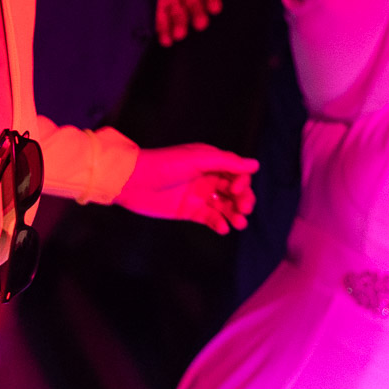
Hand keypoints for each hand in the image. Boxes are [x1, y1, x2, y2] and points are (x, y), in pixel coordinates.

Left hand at [114, 144, 257, 232]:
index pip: (237, 173)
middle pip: (235, 191)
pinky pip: (210, 219)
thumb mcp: (197, 160)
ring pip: (225, 207)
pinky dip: (219, 224)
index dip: (242, 182)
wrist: (133, 181)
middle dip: (243, 200)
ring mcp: (199, 195)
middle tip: (244, 210)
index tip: (236, 190)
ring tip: (239, 223)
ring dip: (235, 215)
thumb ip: (226, 163)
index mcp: (210, 162)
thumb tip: (255, 164)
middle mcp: (207, 178)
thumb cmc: (164, 164)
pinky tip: (222, 228)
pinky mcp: (190, 211)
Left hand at [156, 0, 219, 44]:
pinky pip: (161, 22)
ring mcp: (169, 1)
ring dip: (180, 27)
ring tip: (178, 35)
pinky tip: (165, 40)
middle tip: (199, 24)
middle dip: (198, 16)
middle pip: (195, 6)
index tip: (214, 8)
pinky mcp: (154, 8)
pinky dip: (164, 32)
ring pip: (178, 17)